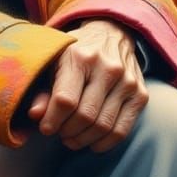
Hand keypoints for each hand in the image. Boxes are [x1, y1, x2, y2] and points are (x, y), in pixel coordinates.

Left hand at [28, 19, 147, 152]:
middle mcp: (108, 68)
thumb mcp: (54, 62)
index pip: (66, 100)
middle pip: (85, 115)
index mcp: (81, 57)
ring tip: (72, 138)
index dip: (52, 121)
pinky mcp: (140, 94)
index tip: (46, 128)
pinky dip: (104, 143)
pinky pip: (122, 130)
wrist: (110, 34)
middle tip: (59, 133)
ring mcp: (127, 81)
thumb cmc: (75, 52)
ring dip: (83, 139)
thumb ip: (43, 89)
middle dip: (67, 132)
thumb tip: (35, 116)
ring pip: (103, 126)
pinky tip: (91, 141)